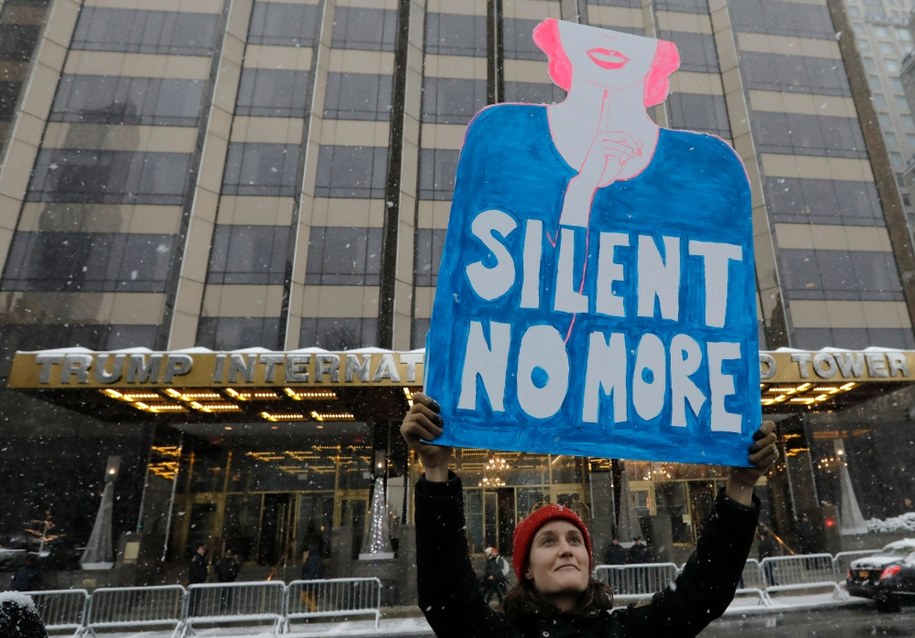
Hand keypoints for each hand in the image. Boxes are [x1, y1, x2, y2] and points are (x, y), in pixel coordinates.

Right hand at [400, 392, 451, 480]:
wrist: (439, 454)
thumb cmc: (443, 438)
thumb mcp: (446, 424)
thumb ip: (445, 413)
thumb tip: (453, 404)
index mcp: (421, 409)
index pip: (417, 397)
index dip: (427, 399)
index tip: (438, 408)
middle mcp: (412, 414)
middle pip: (418, 406)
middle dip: (432, 415)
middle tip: (441, 423)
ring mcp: (407, 422)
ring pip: (417, 416)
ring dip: (430, 425)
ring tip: (438, 433)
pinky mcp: (405, 432)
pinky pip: (413, 426)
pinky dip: (424, 432)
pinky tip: (431, 438)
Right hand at [559, 91, 641, 227]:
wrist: (588, 180)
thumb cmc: (601, 171)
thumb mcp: (615, 160)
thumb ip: (624, 151)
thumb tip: (637, 146)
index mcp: (602, 136)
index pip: (605, 117)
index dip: (605, 104)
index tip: (607, 91)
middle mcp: (600, 135)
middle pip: (624, 134)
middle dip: (634, 144)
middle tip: (640, 153)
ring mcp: (599, 139)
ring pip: (622, 140)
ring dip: (630, 151)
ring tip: (634, 158)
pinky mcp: (600, 146)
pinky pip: (618, 147)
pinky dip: (624, 154)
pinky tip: (625, 160)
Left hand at [725, 420, 778, 504]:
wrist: (740, 472)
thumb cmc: (734, 455)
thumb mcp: (733, 445)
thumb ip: (735, 436)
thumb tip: (726, 429)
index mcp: (757, 430)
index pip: (769, 424)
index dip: (765, 429)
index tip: (754, 435)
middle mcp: (766, 438)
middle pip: (772, 436)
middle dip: (761, 443)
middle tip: (750, 448)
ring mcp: (771, 447)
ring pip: (771, 447)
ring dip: (760, 454)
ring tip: (750, 459)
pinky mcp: (773, 457)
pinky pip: (773, 456)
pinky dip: (764, 461)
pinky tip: (756, 464)